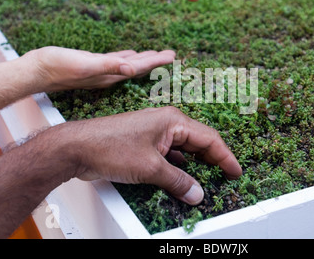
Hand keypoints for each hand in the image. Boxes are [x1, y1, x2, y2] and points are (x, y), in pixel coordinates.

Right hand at [24, 46, 174, 91]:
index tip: (174, 56)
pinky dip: (126, 57)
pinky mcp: (92, 64)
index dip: (157, 62)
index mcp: (111, 75)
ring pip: (128, 64)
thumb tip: (132, 69)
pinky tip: (130, 54)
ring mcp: (101, 71)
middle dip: (156, 61)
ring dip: (143, 59)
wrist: (36, 71)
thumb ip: (109, 66)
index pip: (140, 68)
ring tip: (157, 54)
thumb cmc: (59, 68)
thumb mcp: (86, 65)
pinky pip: (115, 61)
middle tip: (172, 55)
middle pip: (139, 67)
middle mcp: (109, 75)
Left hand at [72, 106, 242, 204]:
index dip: (225, 156)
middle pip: (198, 143)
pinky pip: (170, 154)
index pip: (208, 138)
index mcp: (173, 120)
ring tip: (208, 180)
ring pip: (184, 150)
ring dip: (195, 165)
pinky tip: (182, 178)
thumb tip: (197, 193)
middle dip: (212, 160)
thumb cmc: (109, 147)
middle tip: (225, 178)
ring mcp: (155, 133)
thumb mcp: (150, 168)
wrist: (77, 147)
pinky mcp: (145, 143)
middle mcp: (166, 123)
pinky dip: (179, 166)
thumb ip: (177, 181)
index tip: (236, 172)